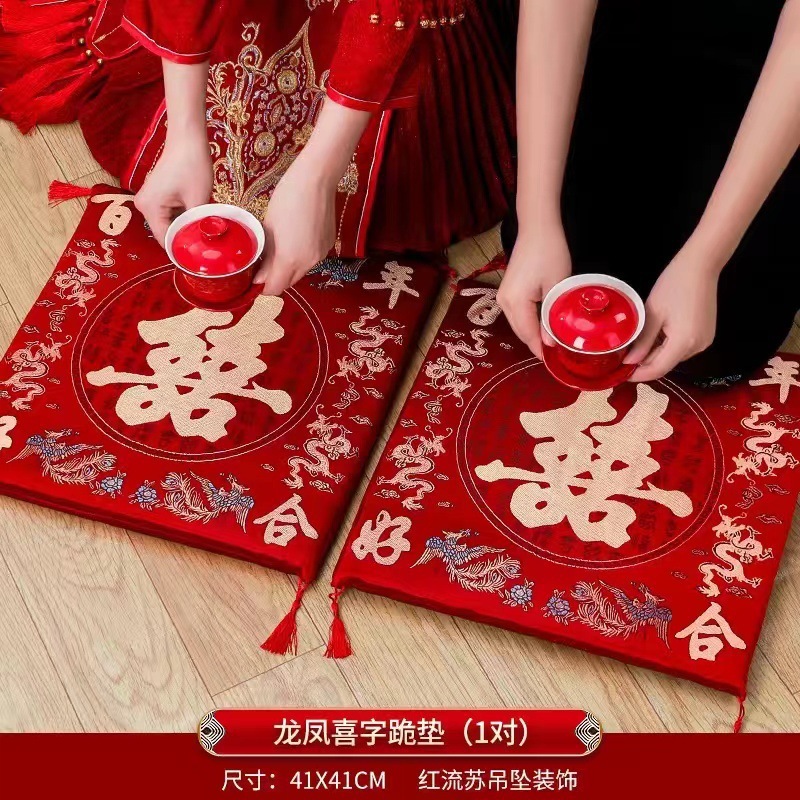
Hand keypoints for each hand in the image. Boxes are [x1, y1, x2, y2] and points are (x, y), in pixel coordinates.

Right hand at [134, 133, 211, 246]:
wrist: (187, 139)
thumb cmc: (191, 165)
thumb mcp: (198, 199)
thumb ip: (197, 225)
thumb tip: (203, 245)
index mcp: (149, 208)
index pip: (165, 241)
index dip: (182, 250)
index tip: (200, 257)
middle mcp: (143, 206)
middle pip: (166, 233)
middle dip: (185, 238)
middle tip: (207, 243)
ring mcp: (148, 200)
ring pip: (170, 225)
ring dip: (186, 227)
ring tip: (204, 228)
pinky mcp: (156, 196)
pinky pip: (170, 215)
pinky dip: (183, 217)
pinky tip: (197, 216)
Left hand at [254, 151, 337, 295]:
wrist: (316, 180)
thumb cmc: (288, 198)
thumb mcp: (269, 228)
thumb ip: (265, 257)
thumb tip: (259, 276)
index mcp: (290, 258)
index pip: (275, 288)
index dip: (263, 287)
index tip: (254, 278)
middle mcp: (309, 262)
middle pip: (289, 283)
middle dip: (276, 278)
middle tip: (263, 264)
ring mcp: (321, 255)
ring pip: (301, 271)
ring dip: (289, 267)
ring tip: (279, 248)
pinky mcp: (328, 246)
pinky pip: (311, 260)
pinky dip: (301, 257)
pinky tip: (295, 239)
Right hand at [497, 224, 572, 357]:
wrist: (537, 227)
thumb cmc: (549, 252)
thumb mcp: (556, 286)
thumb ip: (552, 317)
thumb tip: (551, 343)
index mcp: (515, 302)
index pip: (528, 335)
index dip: (540, 351)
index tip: (554, 364)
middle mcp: (504, 302)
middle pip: (521, 333)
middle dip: (537, 345)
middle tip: (558, 356)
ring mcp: (503, 296)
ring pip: (519, 325)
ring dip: (534, 334)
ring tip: (553, 343)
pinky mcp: (507, 291)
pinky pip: (518, 315)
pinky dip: (530, 323)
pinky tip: (544, 326)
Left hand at [625, 248, 718, 381]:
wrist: (700, 266)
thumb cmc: (673, 286)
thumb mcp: (652, 314)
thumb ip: (642, 342)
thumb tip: (629, 362)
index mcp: (684, 343)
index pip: (658, 370)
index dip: (638, 374)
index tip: (621, 373)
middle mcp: (697, 347)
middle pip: (666, 364)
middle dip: (645, 362)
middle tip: (624, 355)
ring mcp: (704, 341)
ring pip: (673, 356)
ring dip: (655, 353)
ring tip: (639, 341)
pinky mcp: (706, 335)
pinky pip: (682, 347)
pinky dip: (667, 345)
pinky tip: (656, 333)